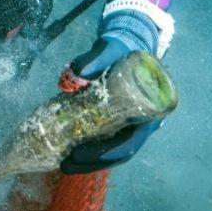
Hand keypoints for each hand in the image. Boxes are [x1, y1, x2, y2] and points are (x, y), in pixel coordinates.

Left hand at [58, 3, 168, 173]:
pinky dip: (88, 149)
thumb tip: (76, 71)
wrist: (127, 46)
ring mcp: (128, 126)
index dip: (105, 153)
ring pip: (111, 152)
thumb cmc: (122, 51)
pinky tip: (68, 152)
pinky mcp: (116, 123)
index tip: (79, 153)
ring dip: (88, 161)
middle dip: (91, 162)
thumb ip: (96, 59)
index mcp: (148, 112)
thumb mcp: (111, 50)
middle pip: (118, 154)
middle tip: (65, 164)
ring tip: (63, 164)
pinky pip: (104, 142)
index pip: (129, 143)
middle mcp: (141, 125)